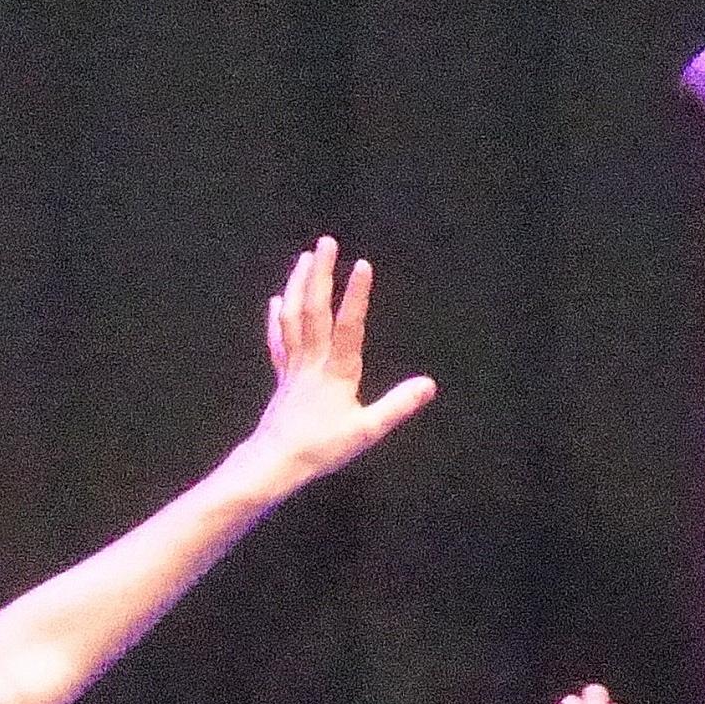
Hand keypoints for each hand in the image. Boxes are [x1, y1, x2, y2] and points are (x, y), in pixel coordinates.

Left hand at [225, 239, 436, 500]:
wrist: (275, 461)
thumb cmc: (322, 448)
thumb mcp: (367, 431)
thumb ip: (397, 405)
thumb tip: (429, 384)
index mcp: (337, 371)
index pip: (348, 325)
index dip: (356, 295)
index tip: (362, 264)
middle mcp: (313, 360)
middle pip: (314, 309)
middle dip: (321, 273)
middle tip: (326, 242)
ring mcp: (294, 366)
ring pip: (293, 316)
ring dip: (299, 285)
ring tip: (304, 258)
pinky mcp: (282, 376)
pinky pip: (279, 339)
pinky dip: (278, 317)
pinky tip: (277, 299)